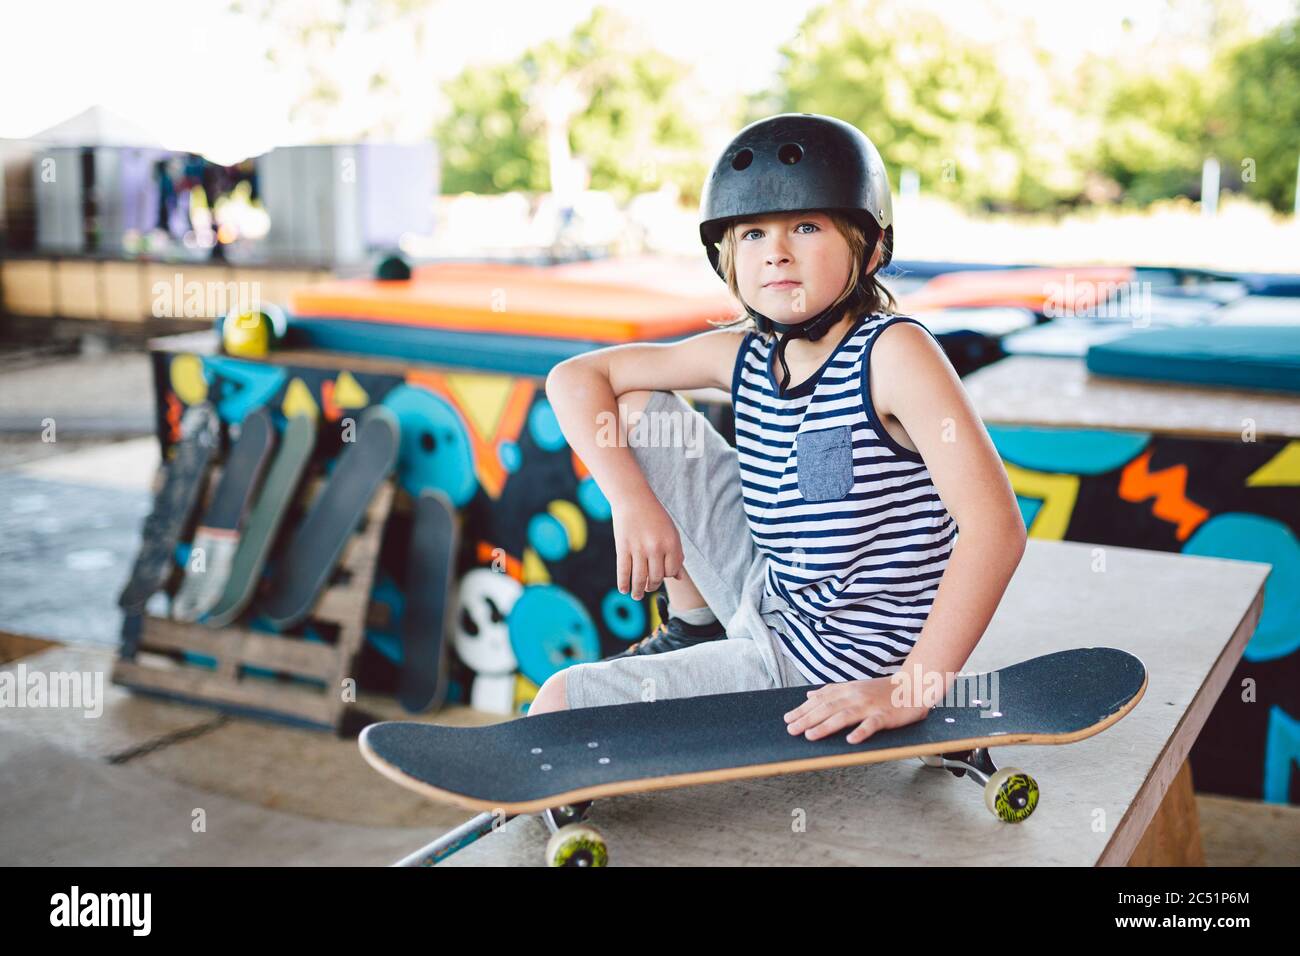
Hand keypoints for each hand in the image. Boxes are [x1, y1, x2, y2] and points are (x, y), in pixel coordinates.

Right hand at [611, 498, 683, 600]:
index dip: (667, 576)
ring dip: (638, 591)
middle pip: (656, 577)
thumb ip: (676, 554)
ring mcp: (638, 548)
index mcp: (671, 543)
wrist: (633, 498)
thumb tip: (678, 577)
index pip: (671, 571)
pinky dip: (624, 583)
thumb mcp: (671, 532)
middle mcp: (656, 547)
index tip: (661, 576)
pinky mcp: (623, 547)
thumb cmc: (654, 516)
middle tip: (648, 589)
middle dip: (652, 586)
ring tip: (637, 596)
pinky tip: (624, 590)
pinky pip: (624, 571)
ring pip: (640, 578)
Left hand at [784, 677, 929, 742]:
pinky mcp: (885, 716)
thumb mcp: (854, 686)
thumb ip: (832, 691)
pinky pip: (872, 725)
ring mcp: (870, 706)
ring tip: (810, 735)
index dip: (803, 709)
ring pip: (844, 716)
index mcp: (847, 690)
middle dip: (807, 719)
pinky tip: (850, 741)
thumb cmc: (882, 690)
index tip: (788, 718)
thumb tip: (810, 694)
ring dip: (826, 726)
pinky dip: (861, 732)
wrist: (913, 686)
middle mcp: (855, 696)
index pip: (820, 700)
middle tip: (791, 730)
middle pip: (827, 708)